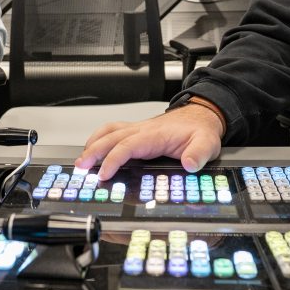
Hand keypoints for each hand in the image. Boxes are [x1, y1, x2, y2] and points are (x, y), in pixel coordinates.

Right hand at [75, 104, 224, 180]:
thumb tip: (190, 164)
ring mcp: (138, 129)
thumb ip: (199, 153)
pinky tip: (94, 148)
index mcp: (155, 134)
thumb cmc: (201, 130)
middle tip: (82, 167)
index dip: (114, 159)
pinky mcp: (137, 131)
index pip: (128, 145)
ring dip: (93, 144)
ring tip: (82, 160)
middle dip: (94, 152)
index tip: (104, 173)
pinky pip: (113, 131)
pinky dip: (100, 138)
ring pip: (109, 132)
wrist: (201, 116)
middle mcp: (142, 129)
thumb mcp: (207, 143)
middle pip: (111, 137)